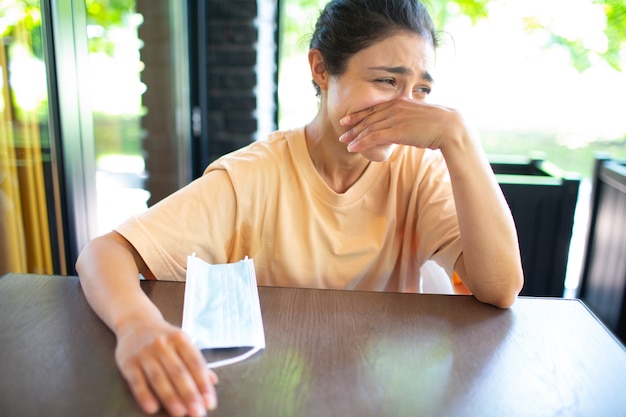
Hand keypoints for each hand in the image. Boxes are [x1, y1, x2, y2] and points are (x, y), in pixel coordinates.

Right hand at [114, 318, 217, 415]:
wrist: (135, 322)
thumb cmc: (164, 337)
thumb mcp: (182, 343)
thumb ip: (196, 362)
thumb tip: (213, 381)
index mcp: (180, 338)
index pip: (195, 363)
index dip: (203, 384)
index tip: (210, 402)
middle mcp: (162, 344)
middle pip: (178, 372)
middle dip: (189, 394)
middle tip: (198, 412)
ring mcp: (144, 353)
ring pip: (159, 378)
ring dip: (170, 397)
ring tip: (180, 413)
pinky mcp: (127, 363)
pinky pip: (137, 381)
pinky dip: (144, 395)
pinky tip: (153, 408)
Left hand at [338, 98, 465, 156]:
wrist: (449, 127)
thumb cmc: (438, 125)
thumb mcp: (419, 117)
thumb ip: (407, 119)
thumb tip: (402, 128)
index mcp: (399, 102)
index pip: (374, 108)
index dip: (358, 115)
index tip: (347, 120)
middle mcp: (395, 108)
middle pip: (368, 117)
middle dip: (353, 126)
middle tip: (342, 133)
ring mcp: (395, 119)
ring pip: (369, 128)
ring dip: (355, 136)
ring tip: (345, 143)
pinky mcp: (397, 131)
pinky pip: (374, 137)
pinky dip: (361, 142)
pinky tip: (353, 148)